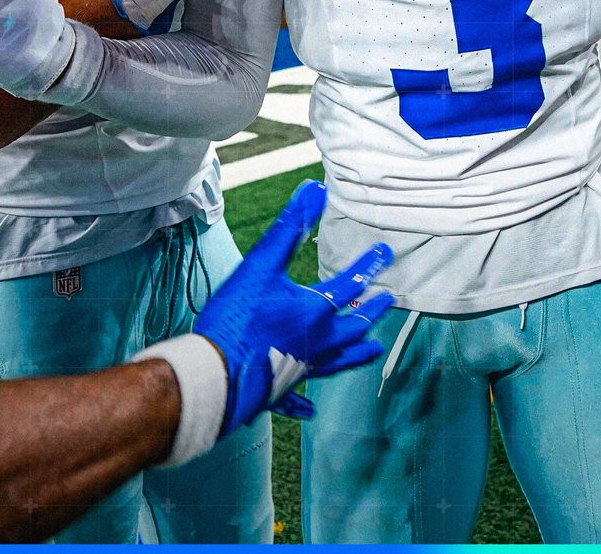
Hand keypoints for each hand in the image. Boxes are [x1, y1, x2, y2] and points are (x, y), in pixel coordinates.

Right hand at [194, 180, 394, 432]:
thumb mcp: (262, 264)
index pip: (350, 284)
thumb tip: (316, 190)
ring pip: (338, 361)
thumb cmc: (236, 317)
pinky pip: (298, 398)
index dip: (368, 265)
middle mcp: (316, 342)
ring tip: (372, 350)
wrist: (212, 374)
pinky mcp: (278, 390)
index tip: (385, 252)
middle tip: (388, 300)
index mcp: (314, 311)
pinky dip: (305, 403)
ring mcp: (300, 369)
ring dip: (357, 352)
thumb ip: (290, 227)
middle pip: (353, 326)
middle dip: (372, 311)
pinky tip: (310, 411)